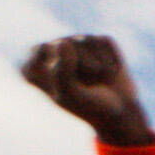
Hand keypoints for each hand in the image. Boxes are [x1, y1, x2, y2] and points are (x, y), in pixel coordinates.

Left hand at [17, 36, 149, 145]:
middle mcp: (51, 51)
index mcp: (33, 66)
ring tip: (98, 79)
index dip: (61, 67)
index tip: (68, 87)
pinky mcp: (97, 42)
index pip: (44, 48)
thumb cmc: (90, 106)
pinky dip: (111, 60)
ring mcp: (75, 44)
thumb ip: (61, 72)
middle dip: (82, 67)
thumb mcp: (71, 95)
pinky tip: (109, 72)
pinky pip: (103, 41)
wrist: (120, 114)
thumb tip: (65, 42)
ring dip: (97, 65)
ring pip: (85, 41)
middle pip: (66, 43)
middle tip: (87, 86)